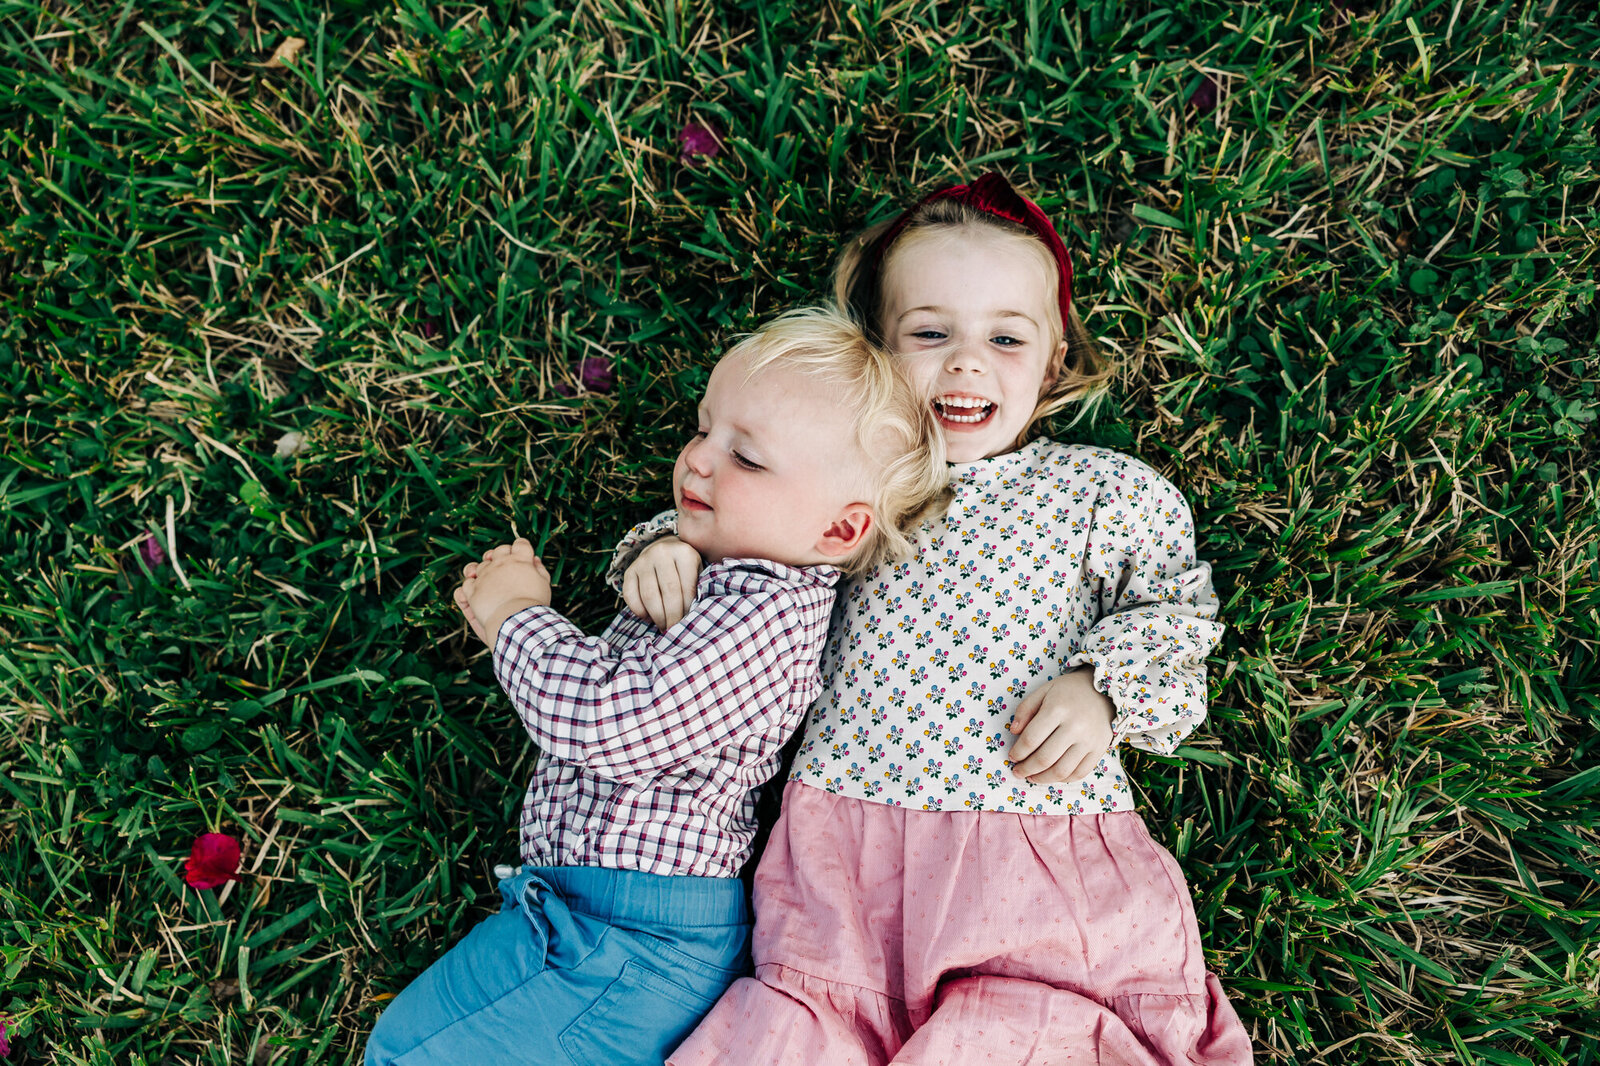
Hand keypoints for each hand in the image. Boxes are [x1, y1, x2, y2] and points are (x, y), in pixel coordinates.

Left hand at [453, 538, 551, 644]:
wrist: (516, 622)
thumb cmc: (534, 605)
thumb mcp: (544, 584)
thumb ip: (539, 569)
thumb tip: (534, 559)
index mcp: (520, 560)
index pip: (520, 544)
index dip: (521, 548)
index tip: (523, 555)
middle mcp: (500, 563)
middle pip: (499, 550)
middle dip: (502, 555)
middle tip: (505, 567)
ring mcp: (484, 576)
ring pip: (478, 565)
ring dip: (483, 570)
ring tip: (488, 581)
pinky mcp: (472, 590)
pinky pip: (466, 583)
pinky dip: (470, 586)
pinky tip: (477, 592)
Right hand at [622, 535, 701, 628]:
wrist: (665, 548)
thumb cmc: (686, 567)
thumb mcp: (698, 571)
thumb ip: (698, 589)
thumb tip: (695, 615)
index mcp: (684, 552)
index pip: (687, 588)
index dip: (687, 609)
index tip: (688, 623)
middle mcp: (662, 553)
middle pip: (668, 592)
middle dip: (672, 617)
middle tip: (674, 630)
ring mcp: (643, 560)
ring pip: (649, 596)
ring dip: (657, 616)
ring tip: (664, 626)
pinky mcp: (629, 570)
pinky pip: (630, 595)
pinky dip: (639, 611)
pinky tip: (649, 617)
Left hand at [1008, 669, 1115, 783]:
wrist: (1104, 692)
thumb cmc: (1068, 691)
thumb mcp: (1044, 690)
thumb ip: (1025, 709)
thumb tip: (1014, 731)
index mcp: (1057, 709)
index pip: (1031, 739)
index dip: (1018, 752)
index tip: (1012, 756)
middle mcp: (1075, 727)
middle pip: (1045, 758)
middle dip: (1026, 769)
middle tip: (1018, 771)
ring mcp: (1089, 740)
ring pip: (1061, 771)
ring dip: (1042, 778)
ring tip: (1032, 777)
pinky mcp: (1099, 750)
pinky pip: (1080, 773)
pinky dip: (1063, 779)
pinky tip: (1052, 776)